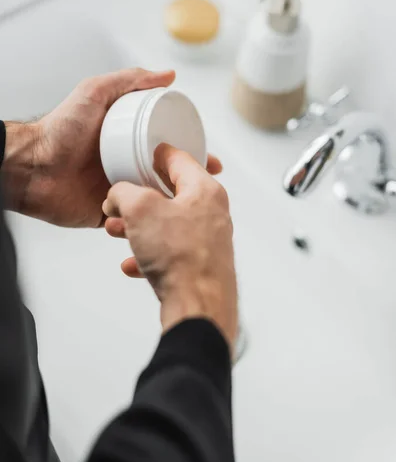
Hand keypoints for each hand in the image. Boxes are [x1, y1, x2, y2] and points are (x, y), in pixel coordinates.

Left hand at [2, 68, 220, 226]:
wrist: (32, 167)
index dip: (192, 153)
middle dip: (191, 185)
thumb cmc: (59, 128)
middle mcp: (127, 166)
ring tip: (191, 209)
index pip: (169, 148)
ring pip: (155, 202)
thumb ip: (128, 80)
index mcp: (129, 142)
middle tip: (208, 188)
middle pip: (167, 177)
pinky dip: (149, 225)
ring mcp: (119, 191)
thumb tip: (168, 75)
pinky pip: (134, 223)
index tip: (210, 158)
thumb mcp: (94, 92)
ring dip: (174, 207)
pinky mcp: (108, 214)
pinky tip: (164, 226)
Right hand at [103, 144, 237, 349]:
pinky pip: (170, 255)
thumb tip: (118, 197)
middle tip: (120, 203)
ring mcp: (208, 242)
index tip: (146, 153)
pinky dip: (149, 256)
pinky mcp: (201, 267)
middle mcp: (212, 214)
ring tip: (116, 232)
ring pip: (168, 226)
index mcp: (205, 191)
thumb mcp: (140, 210)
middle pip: (171, 196)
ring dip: (139, 228)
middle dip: (139, 200)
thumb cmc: (181, 258)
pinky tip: (132, 265)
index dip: (158, 154)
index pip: (180, 160)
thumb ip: (124, 193)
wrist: (199, 307)